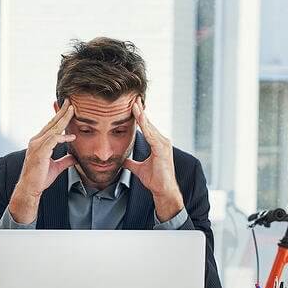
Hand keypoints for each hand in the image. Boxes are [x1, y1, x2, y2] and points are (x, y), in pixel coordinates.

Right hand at [9, 99, 76, 222]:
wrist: (30, 189)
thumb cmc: (40, 179)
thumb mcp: (57, 167)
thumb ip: (65, 160)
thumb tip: (75, 157)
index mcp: (39, 142)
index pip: (50, 126)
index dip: (59, 117)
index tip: (68, 109)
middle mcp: (36, 141)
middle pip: (51, 123)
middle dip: (62, 111)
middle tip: (71, 101)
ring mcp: (36, 145)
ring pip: (53, 128)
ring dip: (64, 119)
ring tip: (73, 110)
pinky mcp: (40, 152)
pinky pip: (53, 140)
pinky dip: (63, 137)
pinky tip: (72, 137)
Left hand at [123, 97, 184, 221]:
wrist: (163, 190)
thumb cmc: (155, 180)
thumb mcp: (139, 169)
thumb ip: (132, 163)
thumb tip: (123, 161)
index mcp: (158, 144)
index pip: (147, 127)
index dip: (139, 116)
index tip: (132, 106)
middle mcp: (162, 141)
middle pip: (149, 123)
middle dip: (140, 110)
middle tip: (133, 98)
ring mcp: (163, 144)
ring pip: (150, 126)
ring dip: (141, 115)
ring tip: (134, 104)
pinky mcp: (162, 149)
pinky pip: (151, 134)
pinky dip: (145, 125)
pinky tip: (139, 117)